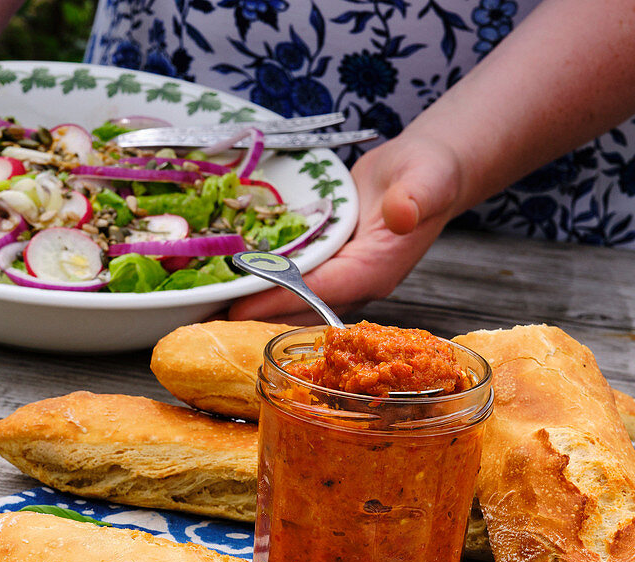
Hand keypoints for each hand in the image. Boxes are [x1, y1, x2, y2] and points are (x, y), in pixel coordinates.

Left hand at [228, 133, 464, 322]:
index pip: (322, 291)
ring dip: (252, 302)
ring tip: (204, 307)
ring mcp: (340, 278)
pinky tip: (226, 280)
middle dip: (255, 312)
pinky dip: (260, 281)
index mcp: (376, 269)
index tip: (240, 305)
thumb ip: (415, 198)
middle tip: (205, 317)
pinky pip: (290, 281)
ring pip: (291, 300)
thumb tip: (402, 213)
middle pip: (299, 308)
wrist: (427, 171)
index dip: (280, 298)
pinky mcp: (328, 266)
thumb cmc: (430, 174)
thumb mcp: (426, 178)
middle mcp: (356, 283)